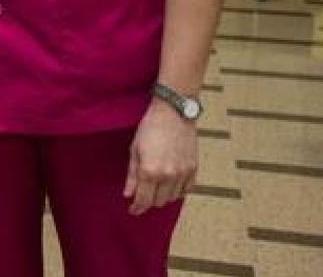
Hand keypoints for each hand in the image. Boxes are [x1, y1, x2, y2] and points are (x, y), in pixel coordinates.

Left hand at [124, 99, 198, 214]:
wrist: (174, 113)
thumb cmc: (150, 128)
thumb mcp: (134, 150)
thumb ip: (132, 175)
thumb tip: (128, 194)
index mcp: (150, 171)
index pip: (143, 200)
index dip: (137, 208)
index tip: (133, 210)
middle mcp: (168, 176)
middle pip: (158, 202)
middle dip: (148, 202)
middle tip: (142, 196)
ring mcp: (183, 173)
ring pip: (172, 198)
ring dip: (163, 197)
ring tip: (155, 188)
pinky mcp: (193, 169)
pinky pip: (186, 190)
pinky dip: (177, 191)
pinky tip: (170, 184)